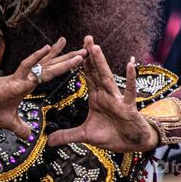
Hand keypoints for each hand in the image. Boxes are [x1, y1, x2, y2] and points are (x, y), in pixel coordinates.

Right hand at [0, 38, 86, 139]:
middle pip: (50, 66)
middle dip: (68, 58)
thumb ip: (21, 128)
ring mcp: (19, 79)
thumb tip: (29, 137)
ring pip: (42, 65)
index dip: (62, 66)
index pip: (48, 72)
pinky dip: (36, 58)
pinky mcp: (12, 82)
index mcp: (26, 85)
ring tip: (74, 47)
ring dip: (59, 57)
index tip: (77, 60)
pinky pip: (26, 67)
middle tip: (85, 50)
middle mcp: (25, 78)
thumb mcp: (9, 122)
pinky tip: (47, 48)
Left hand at [47, 36, 157, 152]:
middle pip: (97, 72)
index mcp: (97, 98)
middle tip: (86, 38)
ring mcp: (117, 99)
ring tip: (96, 47)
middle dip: (91, 55)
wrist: (132, 144)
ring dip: (101, 62)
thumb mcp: (85, 136)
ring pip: (107, 78)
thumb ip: (67, 135)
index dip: (81, 63)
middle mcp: (106, 94)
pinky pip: (129, 91)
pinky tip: (130, 64)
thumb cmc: (112, 135)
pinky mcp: (127, 107)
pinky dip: (129, 78)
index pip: (88, 77)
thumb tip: (48, 141)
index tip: (74, 49)